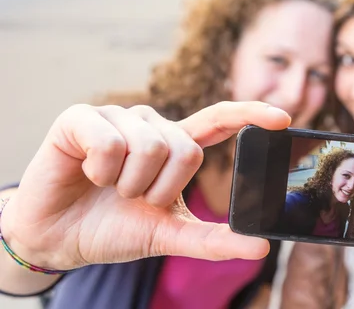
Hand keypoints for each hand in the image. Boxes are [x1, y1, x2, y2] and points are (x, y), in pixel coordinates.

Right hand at [1, 102, 290, 270]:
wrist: (60, 237)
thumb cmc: (115, 229)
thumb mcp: (168, 234)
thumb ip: (213, 239)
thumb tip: (261, 247)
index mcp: (175, 145)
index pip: (219, 120)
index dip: (251, 114)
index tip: (284, 119)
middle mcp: (151, 125)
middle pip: (185, 149)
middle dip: (160, 189)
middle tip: (134, 198)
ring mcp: (118, 117)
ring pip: (150, 146)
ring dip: (130, 184)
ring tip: (110, 187)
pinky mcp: (83, 117)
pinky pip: (111, 142)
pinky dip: (101, 171)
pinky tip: (88, 173)